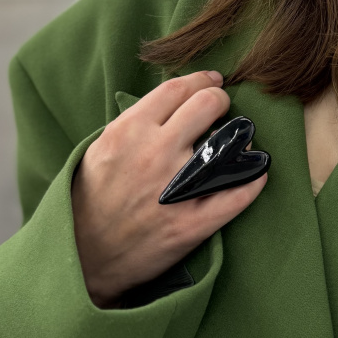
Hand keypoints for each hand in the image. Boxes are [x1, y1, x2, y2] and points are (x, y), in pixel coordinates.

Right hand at [71, 71, 267, 306]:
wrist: (82, 257)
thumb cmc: (90, 200)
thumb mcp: (101, 149)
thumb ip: (135, 122)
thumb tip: (175, 99)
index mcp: (128, 131)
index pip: (178, 88)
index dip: (201, 80)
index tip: (211, 82)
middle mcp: (154, 154)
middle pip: (208, 105)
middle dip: (221, 100)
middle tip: (222, 109)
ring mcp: (176, 189)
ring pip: (228, 143)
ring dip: (240, 138)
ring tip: (238, 141)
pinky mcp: (192, 224)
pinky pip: (238, 195)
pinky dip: (253, 180)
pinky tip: (255, 172)